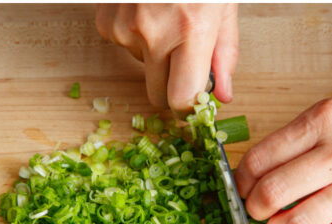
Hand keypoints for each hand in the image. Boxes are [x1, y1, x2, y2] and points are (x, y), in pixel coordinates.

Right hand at [95, 4, 237, 114]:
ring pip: (141, 66)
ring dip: (154, 52)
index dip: (187, 105)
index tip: (194, 103)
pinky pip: (123, 46)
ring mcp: (126, 28)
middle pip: (157, 94)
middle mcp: (155, 33)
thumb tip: (223, 93)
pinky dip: (136, 34)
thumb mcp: (224, 6)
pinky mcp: (107, 22)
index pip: (181, 99)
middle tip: (185, 60)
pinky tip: (147, 9)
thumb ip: (224, 52)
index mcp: (192, 30)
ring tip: (167, 17)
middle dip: (172, 84)